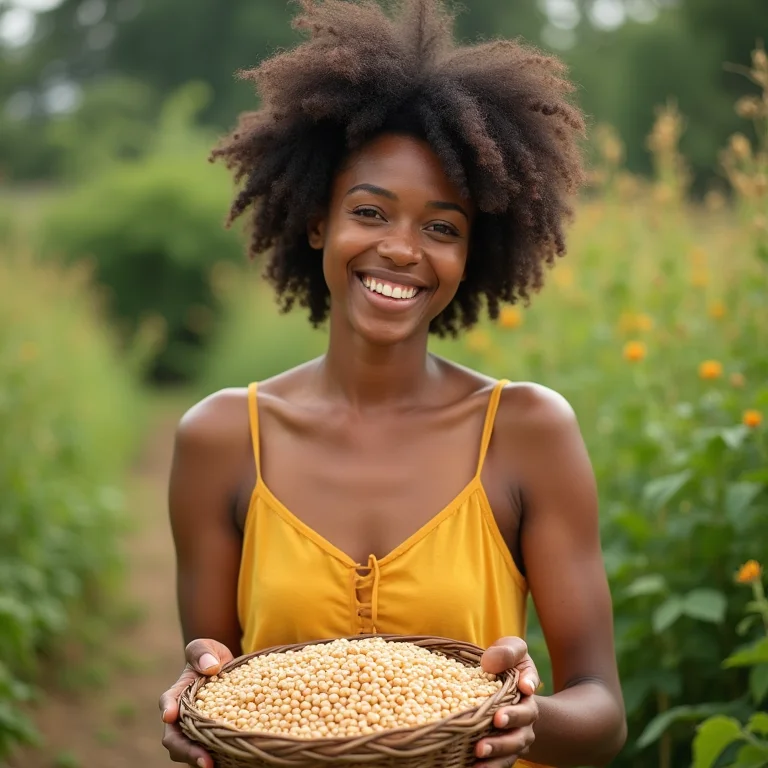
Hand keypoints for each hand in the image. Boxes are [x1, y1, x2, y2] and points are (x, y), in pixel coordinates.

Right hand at [159, 638, 234, 766]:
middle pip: (174, 739)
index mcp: (177, 694)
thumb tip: (210, 667)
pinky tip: (232, 760)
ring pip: (189, 751)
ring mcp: (195, 730)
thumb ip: (202, 651)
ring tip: (214, 765)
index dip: (168, 709)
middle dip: (186, 751)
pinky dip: (217, 758)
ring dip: (199, 760)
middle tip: (205, 760)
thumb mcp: (206, 646)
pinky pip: (210, 752)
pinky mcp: (210, 738)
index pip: (167, 702)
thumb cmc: (210, 656)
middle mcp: (182, 717)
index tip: (170, 715)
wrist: (224, 669)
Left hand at [474, 637, 540, 766]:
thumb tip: (490, 663)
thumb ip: (506, 651)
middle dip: (512, 720)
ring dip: (498, 750)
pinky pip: (501, 763)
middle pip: (524, 720)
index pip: (530, 684)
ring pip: (513, 747)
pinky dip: (490, 767)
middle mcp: (526, 715)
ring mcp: (516, 735)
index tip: (524, 686)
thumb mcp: (510, 650)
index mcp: (526, 686)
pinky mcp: (504, 751)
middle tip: (496, 720)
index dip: (529, 684)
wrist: (502, 688)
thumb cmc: (505, 663)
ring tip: (479, 751)